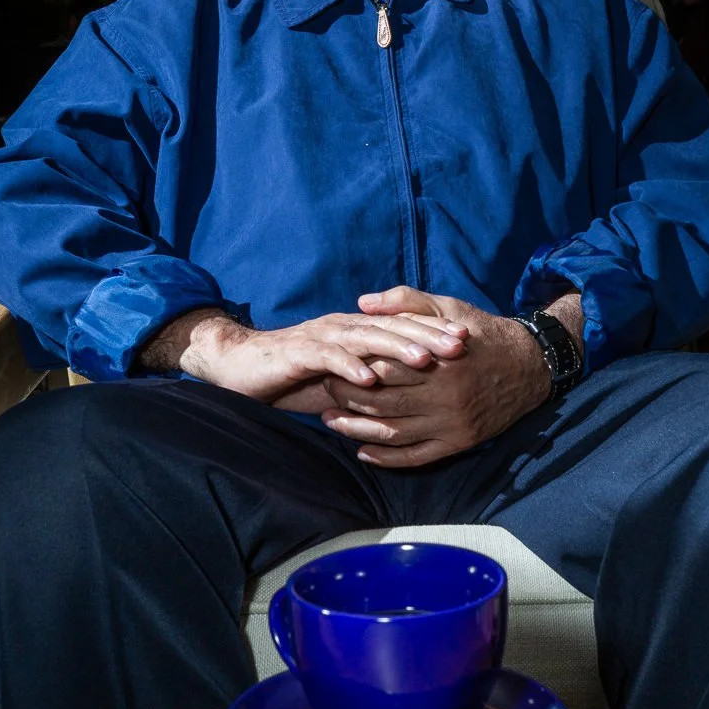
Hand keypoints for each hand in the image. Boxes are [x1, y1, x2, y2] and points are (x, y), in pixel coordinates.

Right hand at [177, 308, 468, 407]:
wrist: (240, 364)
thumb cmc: (293, 372)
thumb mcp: (339, 372)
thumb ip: (369, 371)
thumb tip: (410, 383)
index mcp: (356, 329)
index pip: (401, 326)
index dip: (433, 330)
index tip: (468, 340)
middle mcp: (344, 327)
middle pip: (392, 327)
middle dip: (427, 334)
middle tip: (459, 344)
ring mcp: (322, 337)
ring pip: (366, 338)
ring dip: (396, 348)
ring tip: (425, 359)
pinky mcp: (299, 352)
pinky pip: (328, 358)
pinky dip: (348, 366)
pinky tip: (369, 377)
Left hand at [319, 286, 552, 466]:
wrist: (529, 365)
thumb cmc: (481, 332)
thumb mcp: (447, 307)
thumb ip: (405, 301)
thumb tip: (363, 303)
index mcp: (437, 361)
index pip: (381, 369)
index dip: (350, 369)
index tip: (329, 365)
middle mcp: (444, 396)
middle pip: (381, 403)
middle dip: (346, 399)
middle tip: (323, 392)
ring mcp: (451, 423)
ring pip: (393, 433)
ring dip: (357, 431)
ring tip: (331, 421)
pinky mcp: (459, 442)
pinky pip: (416, 457)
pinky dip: (386, 459)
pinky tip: (363, 452)